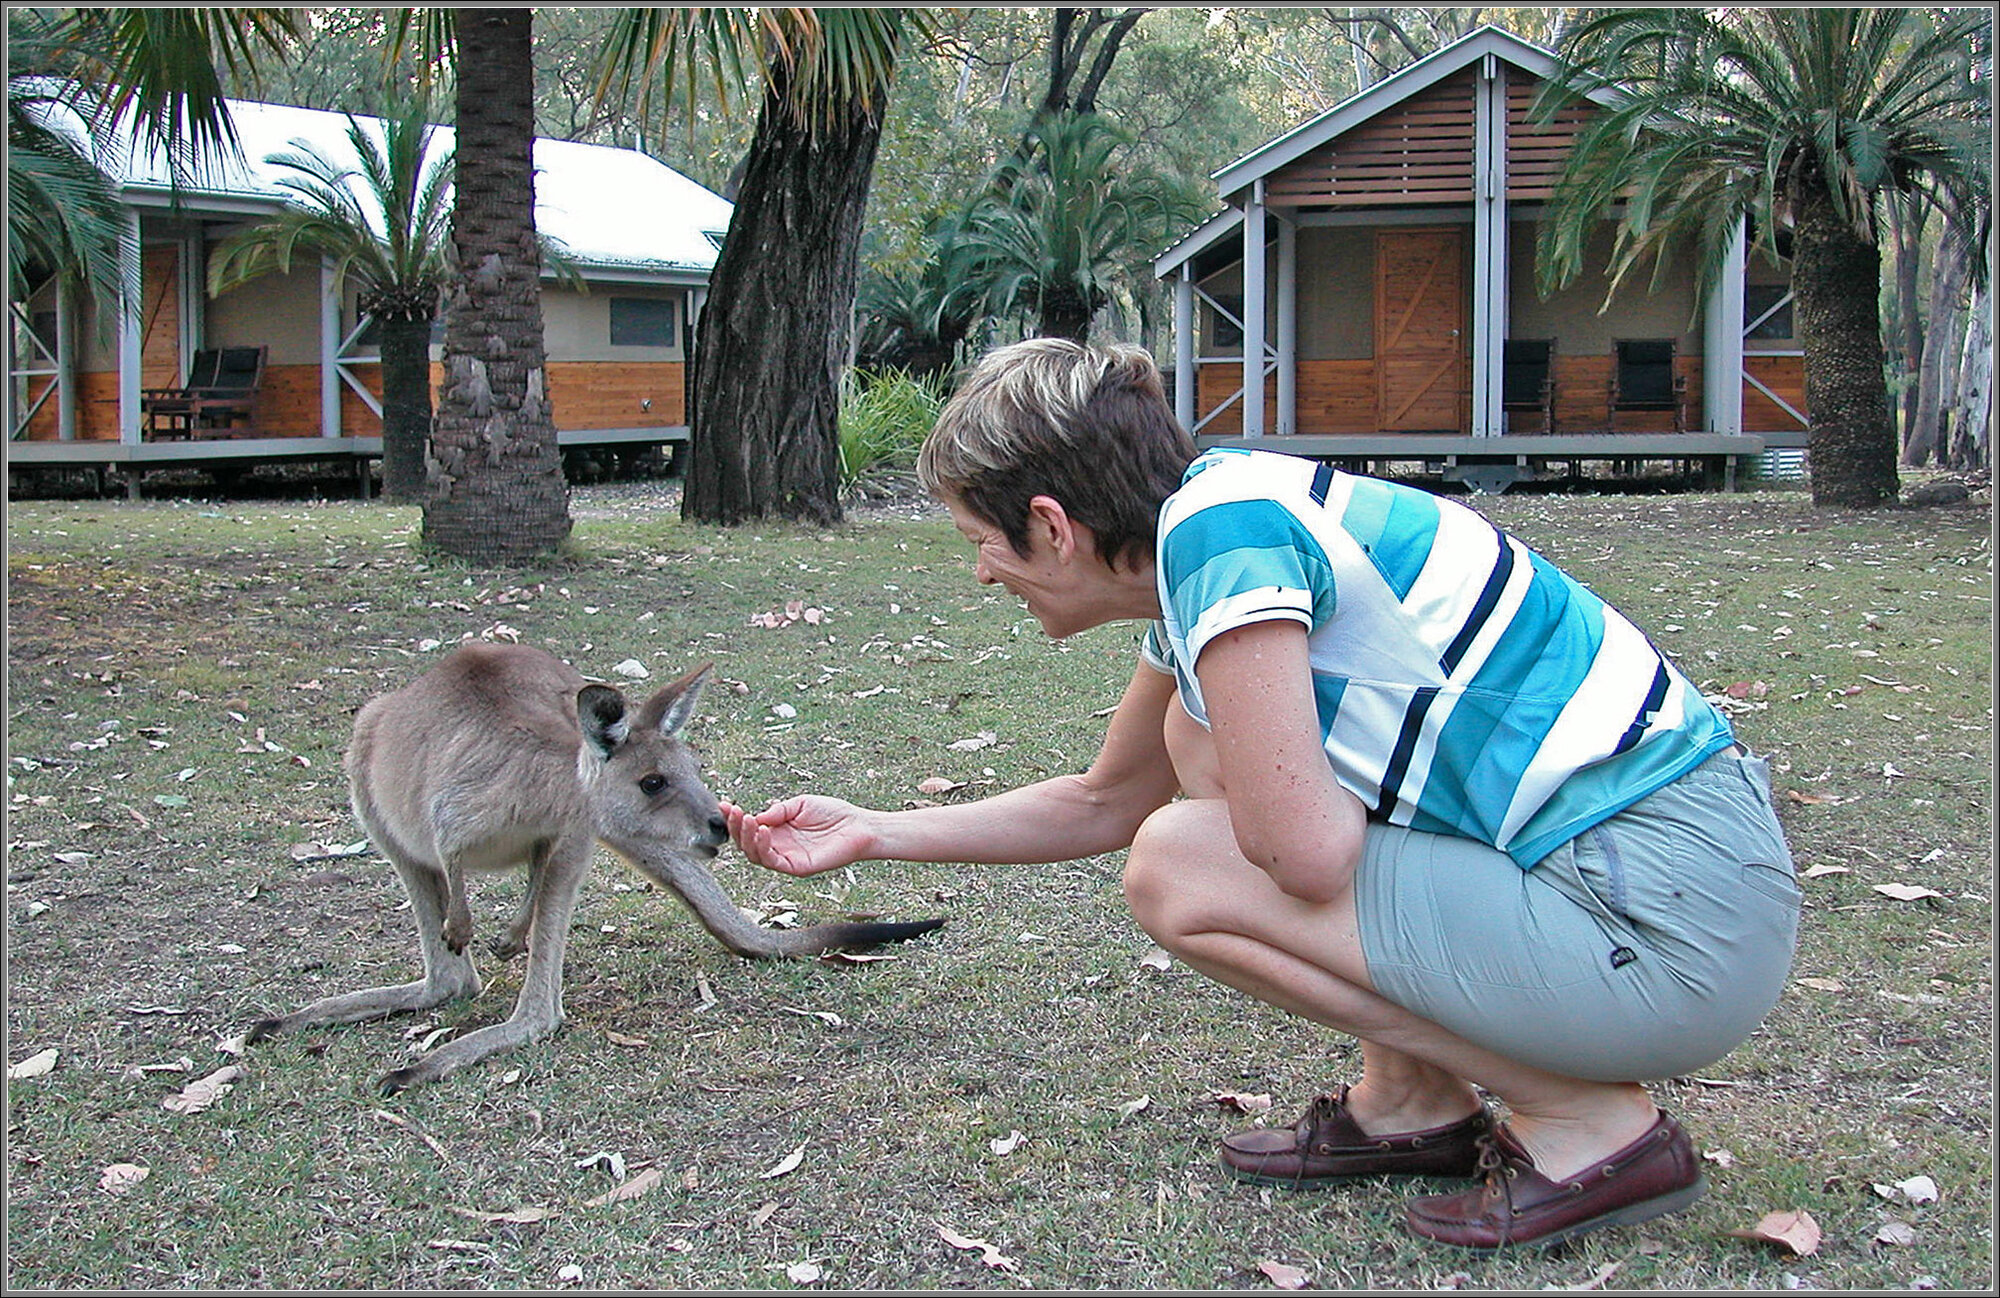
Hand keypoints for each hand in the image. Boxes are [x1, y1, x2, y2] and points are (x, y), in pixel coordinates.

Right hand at [720, 795, 873, 876]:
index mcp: (778, 830)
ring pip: (755, 855)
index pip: (749, 828)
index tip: (724, 805)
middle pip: (746, 843)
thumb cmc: (833, 814)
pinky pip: (773, 861)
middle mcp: (779, 846)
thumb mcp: (800, 804)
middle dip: (736, 828)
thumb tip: (756, 817)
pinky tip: (764, 831)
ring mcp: (786, 858)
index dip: (735, 819)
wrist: (858, 826)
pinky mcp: (796, 868)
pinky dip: (763, 848)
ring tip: (748, 820)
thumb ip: (778, 811)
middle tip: (734, 812)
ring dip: (747, 838)